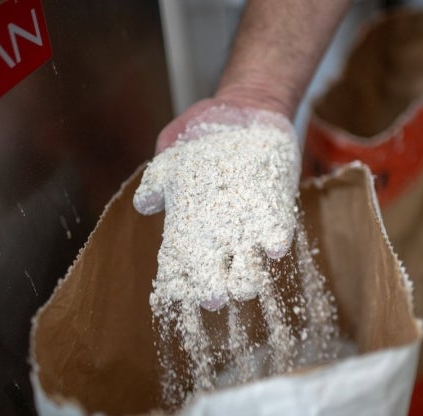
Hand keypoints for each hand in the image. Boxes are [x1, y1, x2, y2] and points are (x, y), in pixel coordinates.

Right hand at [133, 102, 300, 310]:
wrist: (248, 109)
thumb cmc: (204, 132)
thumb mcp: (173, 149)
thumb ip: (158, 175)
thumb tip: (145, 202)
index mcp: (190, 221)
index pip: (178, 259)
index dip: (177, 280)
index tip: (174, 295)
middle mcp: (219, 230)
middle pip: (214, 270)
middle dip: (213, 287)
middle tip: (214, 298)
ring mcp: (250, 222)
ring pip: (248, 262)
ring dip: (248, 276)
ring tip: (246, 284)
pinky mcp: (277, 209)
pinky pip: (277, 232)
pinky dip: (276, 241)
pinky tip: (274, 247)